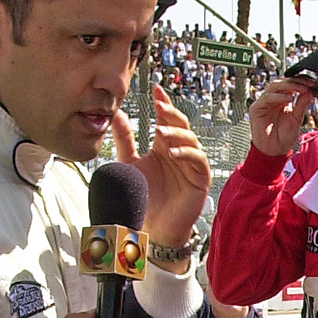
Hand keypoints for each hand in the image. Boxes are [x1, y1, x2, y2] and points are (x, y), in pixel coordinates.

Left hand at [112, 86, 211, 256]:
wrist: (151, 227)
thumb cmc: (142, 197)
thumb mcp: (129, 163)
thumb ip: (124, 139)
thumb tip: (116, 114)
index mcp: (164, 146)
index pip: (166, 120)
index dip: (164, 105)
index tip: (156, 89)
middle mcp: (179, 152)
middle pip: (181, 125)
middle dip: (172, 113)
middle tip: (161, 104)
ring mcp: (191, 165)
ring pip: (192, 140)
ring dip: (178, 134)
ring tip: (161, 132)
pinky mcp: (200, 180)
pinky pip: (199, 161)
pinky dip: (188, 153)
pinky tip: (173, 152)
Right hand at [247, 77, 316, 157]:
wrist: (274, 151)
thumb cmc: (284, 137)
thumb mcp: (297, 118)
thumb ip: (302, 104)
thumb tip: (310, 91)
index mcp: (282, 100)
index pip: (289, 85)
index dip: (300, 82)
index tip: (312, 83)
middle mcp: (272, 100)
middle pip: (282, 83)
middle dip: (295, 82)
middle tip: (307, 84)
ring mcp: (264, 103)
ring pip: (274, 86)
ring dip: (288, 86)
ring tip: (301, 89)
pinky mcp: (256, 108)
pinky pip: (267, 97)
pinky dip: (279, 96)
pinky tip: (289, 99)